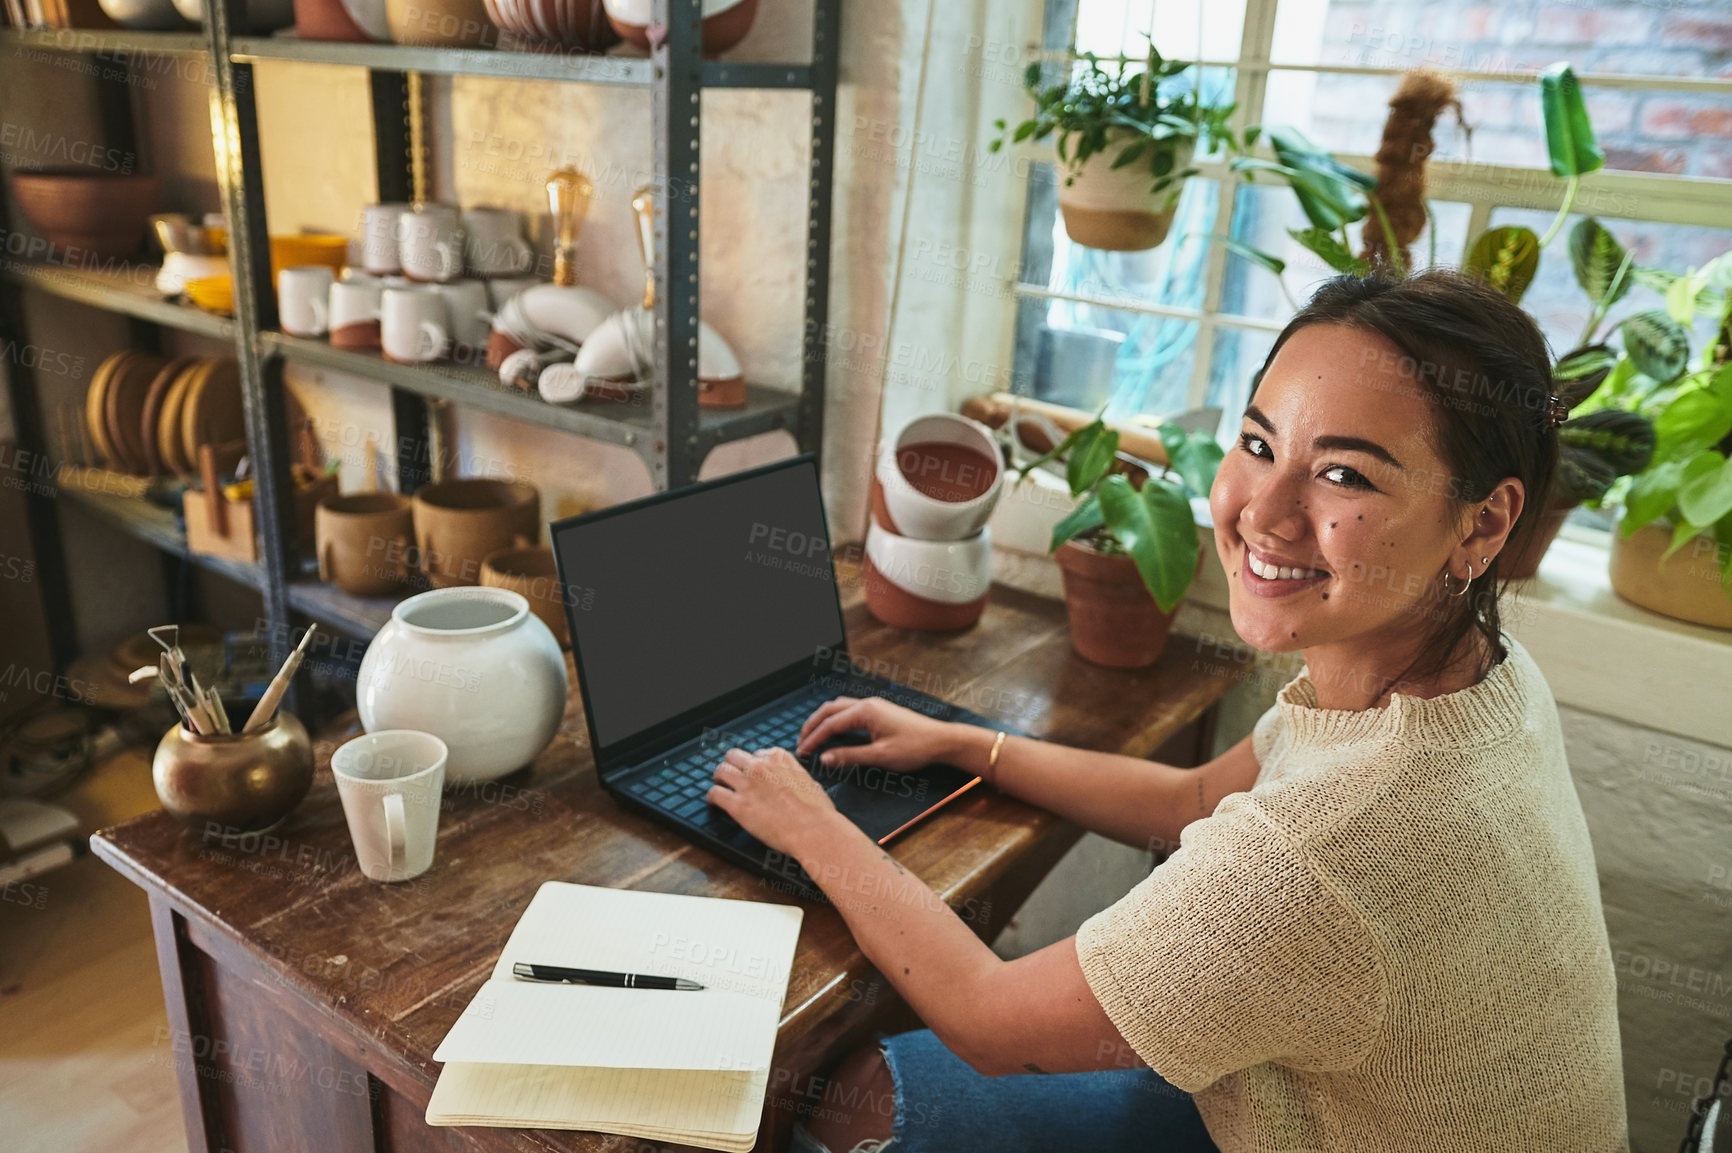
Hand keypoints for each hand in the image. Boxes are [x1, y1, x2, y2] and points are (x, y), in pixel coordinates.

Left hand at [707, 746, 848, 857]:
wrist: (814, 830)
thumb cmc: (817, 811)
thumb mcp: (809, 781)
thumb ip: (793, 776)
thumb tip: (790, 781)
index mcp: (779, 757)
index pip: (757, 754)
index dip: (753, 765)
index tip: (753, 773)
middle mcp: (760, 766)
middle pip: (734, 756)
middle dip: (733, 765)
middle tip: (731, 776)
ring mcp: (747, 784)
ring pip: (721, 770)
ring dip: (719, 778)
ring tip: (720, 786)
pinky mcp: (738, 805)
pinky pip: (715, 794)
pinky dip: (712, 797)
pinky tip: (714, 802)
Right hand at [795, 696, 965, 772]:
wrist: (941, 741)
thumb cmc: (915, 748)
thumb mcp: (880, 756)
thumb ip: (850, 756)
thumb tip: (824, 758)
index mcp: (865, 711)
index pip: (830, 724)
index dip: (813, 739)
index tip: (801, 753)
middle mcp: (867, 703)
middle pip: (829, 710)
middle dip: (812, 726)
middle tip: (800, 743)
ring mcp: (874, 705)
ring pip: (839, 708)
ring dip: (823, 720)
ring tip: (813, 737)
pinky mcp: (880, 711)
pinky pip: (849, 711)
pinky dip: (836, 720)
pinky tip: (835, 732)